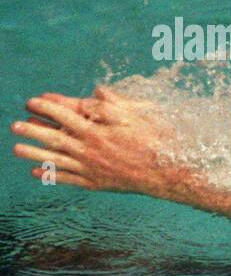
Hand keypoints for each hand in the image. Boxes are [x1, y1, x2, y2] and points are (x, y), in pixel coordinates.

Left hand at [11, 86, 184, 196]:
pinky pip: (69, 179)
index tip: (32, 102)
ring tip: (16, 149)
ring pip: (56, 160)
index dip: (47, 107)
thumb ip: (113, 103)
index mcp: (98, 129)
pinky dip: (52, 176)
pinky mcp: (98, 183)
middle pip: (54, 138)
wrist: (170, 171)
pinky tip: (37, 173)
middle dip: (32, 130)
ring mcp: (92, 168)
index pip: (65, 114)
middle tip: (15, 125)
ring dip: (33, 154)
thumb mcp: (138, 113)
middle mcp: (90, 149)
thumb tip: (94, 92)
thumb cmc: (157, 139)